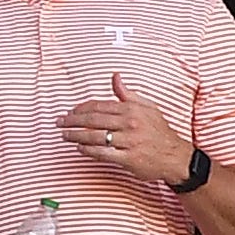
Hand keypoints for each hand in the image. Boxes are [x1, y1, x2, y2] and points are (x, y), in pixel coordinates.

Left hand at [57, 73, 192, 184]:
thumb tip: (115, 77)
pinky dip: (88, 150)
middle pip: (93, 120)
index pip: (99, 106)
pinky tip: (79, 148)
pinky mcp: (128, 158)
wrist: (175, 156)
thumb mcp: (147, 107)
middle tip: (59, 122)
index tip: (70, 112)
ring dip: (75, 135)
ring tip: (64, 135)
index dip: (81, 109)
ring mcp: (128, 141)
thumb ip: (128, 94)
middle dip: (72, 121)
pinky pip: (102, 153)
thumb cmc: (158, 131)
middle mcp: (129, 123)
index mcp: (132, 109)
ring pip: (94, 136)